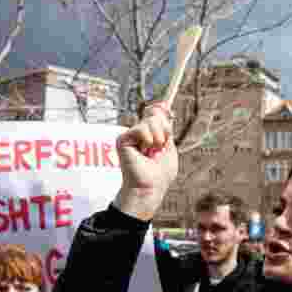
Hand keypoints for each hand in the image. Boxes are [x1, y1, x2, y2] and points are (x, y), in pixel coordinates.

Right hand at [114, 104, 177, 220]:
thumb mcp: (169, 145)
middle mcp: (139, 134)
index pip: (155, 113)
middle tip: (159, 148)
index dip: (162, 113)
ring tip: (152, 152)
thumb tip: (164, 105)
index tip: (167, 113)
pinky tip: (144, 151)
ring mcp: (131, 136)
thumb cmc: (161, 172)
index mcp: (150, 135)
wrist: (150, 187)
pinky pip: (141, 128)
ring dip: (158, 138)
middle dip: (164, 131)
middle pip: (156, 115)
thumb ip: (166, 127)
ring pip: (151, 120)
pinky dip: (148, 139)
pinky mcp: (123, 139)